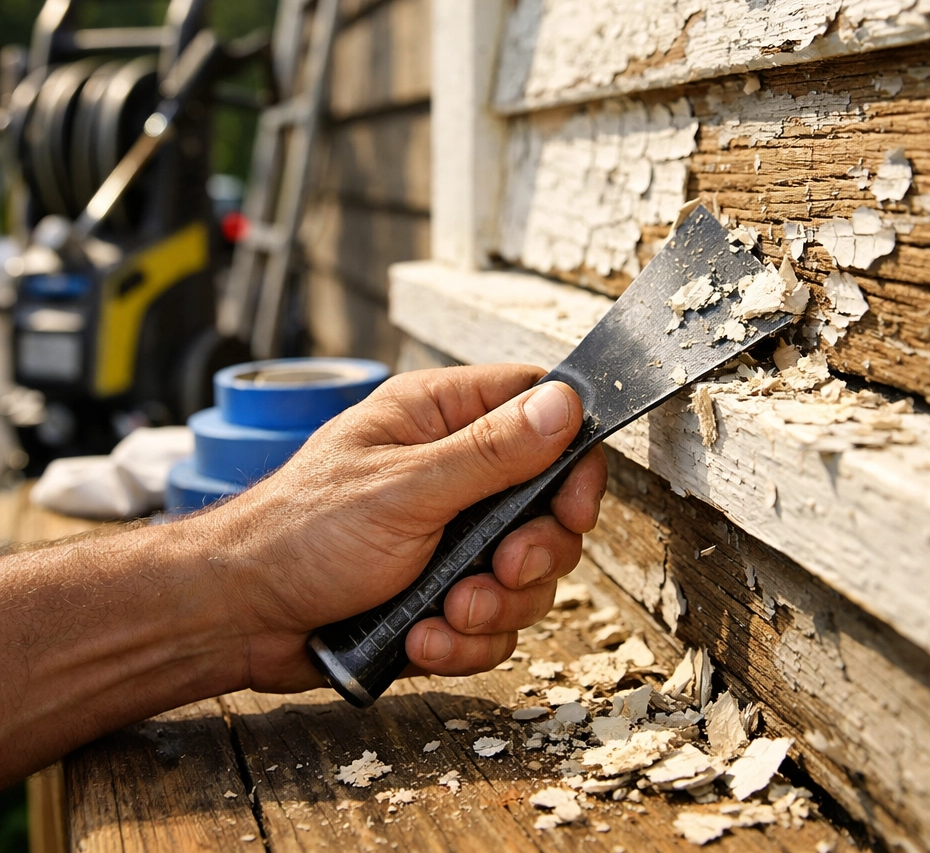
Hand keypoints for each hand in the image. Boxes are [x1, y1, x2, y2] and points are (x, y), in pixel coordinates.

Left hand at [200, 364, 606, 692]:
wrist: (242, 618)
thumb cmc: (300, 533)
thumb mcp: (405, 488)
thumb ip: (490, 451)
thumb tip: (565, 403)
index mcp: (439, 417)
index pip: (538, 409)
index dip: (570, 455)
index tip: (573, 507)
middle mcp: (454, 471)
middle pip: (546, 502)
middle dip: (533, 550)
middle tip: (501, 569)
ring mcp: (451, 534)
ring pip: (526, 570)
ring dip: (495, 604)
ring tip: (446, 612)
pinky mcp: (443, 590)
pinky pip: (493, 619)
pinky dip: (466, 639)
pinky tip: (422, 637)